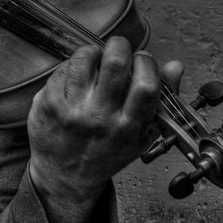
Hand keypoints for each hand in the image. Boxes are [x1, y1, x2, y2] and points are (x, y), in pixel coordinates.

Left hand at [26, 37, 173, 222]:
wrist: (66, 177)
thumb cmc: (108, 152)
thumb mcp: (142, 135)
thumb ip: (161, 100)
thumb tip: (175, 66)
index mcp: (128, 127)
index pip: (146, 85)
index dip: (147, 63)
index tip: (142, 60)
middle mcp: (100, 119)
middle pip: (114, 64)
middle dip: (120, 45)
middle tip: (118, 48)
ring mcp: (71, 111)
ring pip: (83, 60)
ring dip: (92, 51)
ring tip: (95, 58)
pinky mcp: (48, 105)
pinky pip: (62, 70)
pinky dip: (72, 65)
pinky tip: (77, 75)